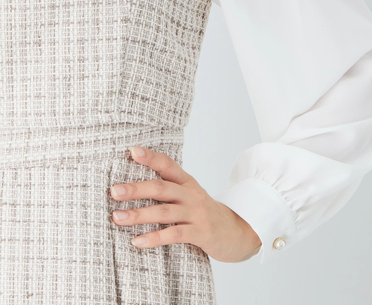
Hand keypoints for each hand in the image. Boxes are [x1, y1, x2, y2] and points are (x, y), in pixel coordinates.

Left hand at [110, 146, 261, 262]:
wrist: (238, 232)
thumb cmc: (205, 213)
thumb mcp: (190, 195)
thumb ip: (169, 189)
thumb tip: (133, 185)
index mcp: (187, 182)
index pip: (168, 165)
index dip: (151, 157)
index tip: (131, 151)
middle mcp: (191, 194)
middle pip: (161, 188)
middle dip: (136, 189)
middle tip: (114, 191)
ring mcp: (196, 214)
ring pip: (164, 211)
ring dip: (139, 215)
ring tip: (117, 217)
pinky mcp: (201, 233)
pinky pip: (174, 235)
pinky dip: (154, 238)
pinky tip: (137, 241)